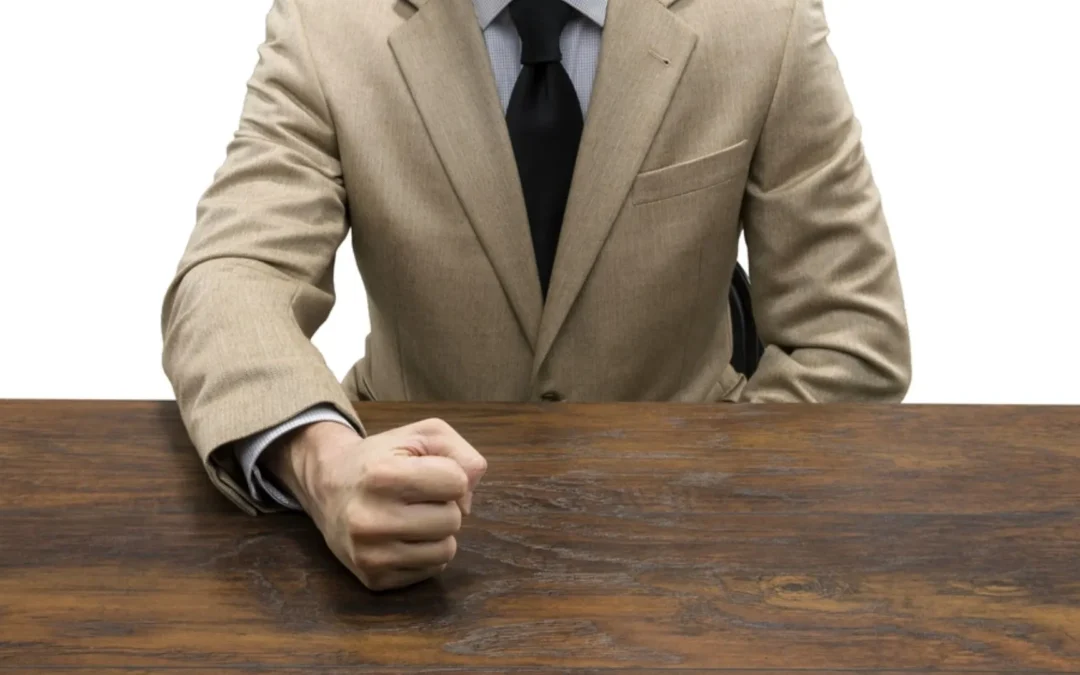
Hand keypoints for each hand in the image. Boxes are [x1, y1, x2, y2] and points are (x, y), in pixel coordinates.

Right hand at [266, 418, 486, 590]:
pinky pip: (431, 570)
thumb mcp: (421, 436)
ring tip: (410, 516)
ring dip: (438, 532)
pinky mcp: (374, 579)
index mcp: (381, 476)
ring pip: (446, 550)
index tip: (424, 471)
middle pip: (453, 519)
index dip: (449, 474)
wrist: (328, 487)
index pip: (457, 482)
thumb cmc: (382, 459)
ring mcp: (370, 554)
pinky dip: (425, 552)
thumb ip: (460, 453)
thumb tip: (468, 501)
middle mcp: (370, 518)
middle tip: (416, 497)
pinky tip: (402, 536)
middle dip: (443, 504)